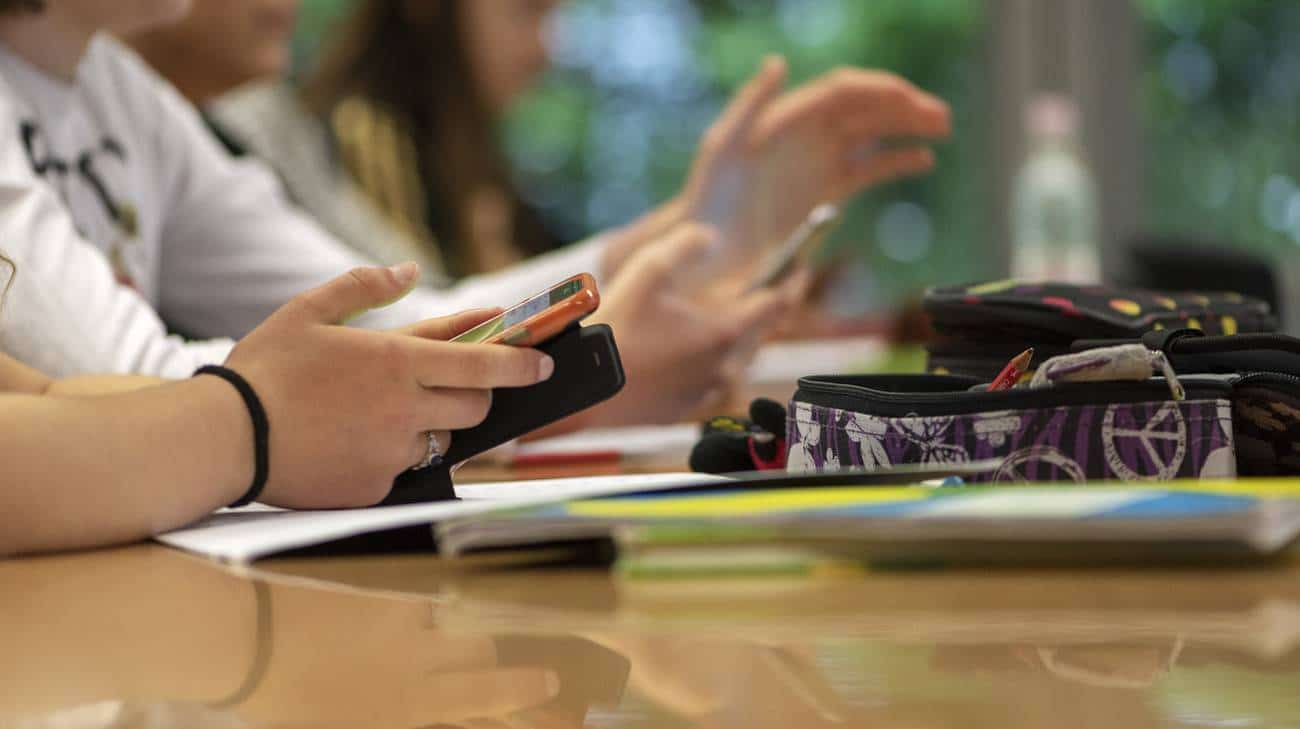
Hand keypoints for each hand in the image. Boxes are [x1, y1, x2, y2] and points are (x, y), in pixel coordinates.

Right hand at [225, 263, 554, 507]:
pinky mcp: (377, 487)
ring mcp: (393, 452)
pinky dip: (394, 456)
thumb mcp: (307, 311)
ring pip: (442, 439)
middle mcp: (405, 409)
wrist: (224, 437)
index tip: (545, 362)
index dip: (521, 362)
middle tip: (451, 383)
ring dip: (429, 425)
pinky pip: (406, 469)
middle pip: (475, 404)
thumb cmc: (265, 369)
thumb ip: (364, 286)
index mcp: (396, 361)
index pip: (483, 361)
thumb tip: (409, 269)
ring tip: (379, 412)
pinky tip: (355, 442)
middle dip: (474, 392)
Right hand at [585, 225, 807, 426]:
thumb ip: (686, 244)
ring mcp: (706, 393)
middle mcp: (724, 367)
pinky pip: (707, 383)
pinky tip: (681, 354)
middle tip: (759, 294)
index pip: (774, 303)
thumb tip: (710, 237)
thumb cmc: (617, 328)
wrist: (586, 390)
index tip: (798, 270)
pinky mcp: (684, 410)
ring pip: (733, 361)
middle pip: (756, 335)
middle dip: (760, 314)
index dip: (789, 282)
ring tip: (714, 323)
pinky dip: (704, 365)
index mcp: (724, 332)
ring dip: (731, 341)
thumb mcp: (649, 269)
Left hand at [682, 57, 949, 255]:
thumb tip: (778, 62)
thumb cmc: (708, 195)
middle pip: (865, 107)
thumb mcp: (724, 147)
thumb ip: (751, 103)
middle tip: (942, 116)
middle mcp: (807, 134)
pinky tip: (923, 160)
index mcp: (788, 117)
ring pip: (872, 133)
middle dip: (904, 106)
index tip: (911, 100)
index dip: (878, 90)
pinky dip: (896, 161)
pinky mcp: (825, 190)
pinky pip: (868, 168)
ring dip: (908, 127)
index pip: (842, 91)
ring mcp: (818, 161)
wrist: (709, 245)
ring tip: (943, 128)